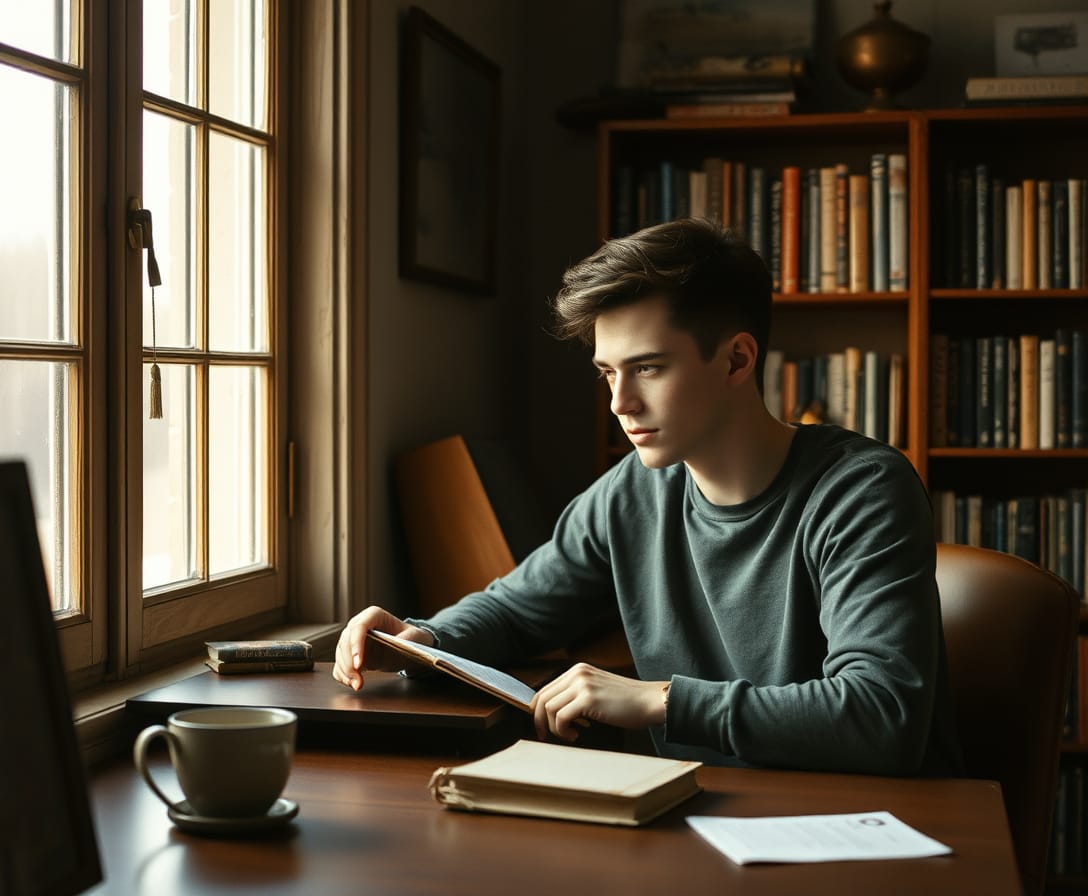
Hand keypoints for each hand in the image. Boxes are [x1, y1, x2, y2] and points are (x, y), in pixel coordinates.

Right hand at [332, 606, 434, 690]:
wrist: (408, 645)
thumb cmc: (411, 637)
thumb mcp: (414, 636)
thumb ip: (407, 639)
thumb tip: (398, 644)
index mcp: (374, 615)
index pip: (359, 627)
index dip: (356, 645)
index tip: (358, 664)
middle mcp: (359, 624)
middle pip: (345, 642)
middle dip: (349, 664)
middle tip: (358, 681)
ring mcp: (352, 639)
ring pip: (340, 653)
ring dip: (345, 671)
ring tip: (357, 685)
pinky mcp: (350, 654)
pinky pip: (340, 664)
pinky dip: (343, 675)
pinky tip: (352, 683)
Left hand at [530, 663, 668, 741]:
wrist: (650, 702)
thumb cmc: (627, 702)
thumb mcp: (597, 691)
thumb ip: (576, 696)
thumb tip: (552, 713)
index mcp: (578, 670)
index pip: (545, 689)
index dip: (537, 710)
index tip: (542, 726)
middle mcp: (577, 673)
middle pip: (541, 698)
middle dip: (539, 721)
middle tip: (545, 736)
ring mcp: (582, 684)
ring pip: (548, 708)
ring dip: (554, 728)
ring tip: (570, 735)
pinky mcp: (588, 698)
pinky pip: (560, 717)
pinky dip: (563, 731)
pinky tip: (576, 735)